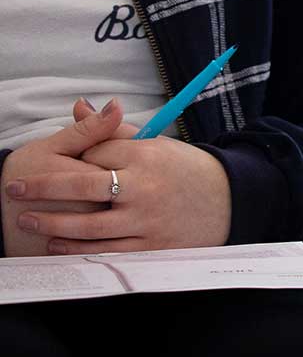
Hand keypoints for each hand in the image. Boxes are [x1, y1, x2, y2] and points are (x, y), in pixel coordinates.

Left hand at [9, 107, 230, 253]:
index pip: (94, 154)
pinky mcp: (149, 246)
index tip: (51, 163)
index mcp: (145, 156)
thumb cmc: (184, 169)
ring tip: (27, 219)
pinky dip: (75, 248)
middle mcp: (144, 187)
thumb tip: (79, 106)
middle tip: (14, 189)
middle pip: (81, 187)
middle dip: (41, 188)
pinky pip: (103, 249)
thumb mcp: (156, 143)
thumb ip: (113, 131)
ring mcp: (145, 219)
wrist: (228, 201)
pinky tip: (56, 244)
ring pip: (86, 225)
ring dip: (51, 224)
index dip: (71, 159)